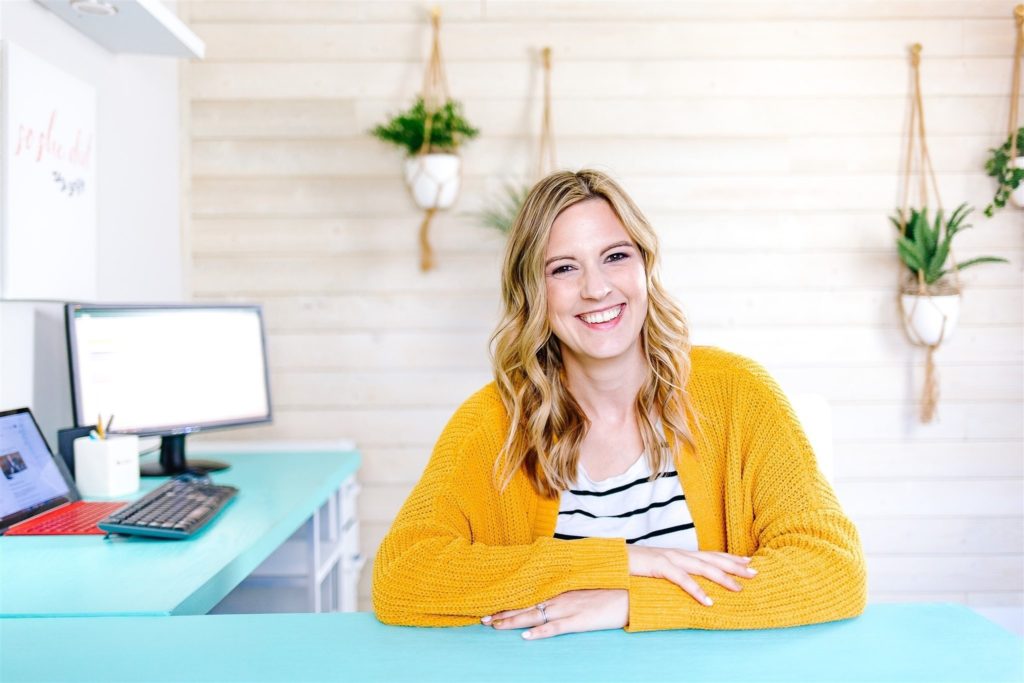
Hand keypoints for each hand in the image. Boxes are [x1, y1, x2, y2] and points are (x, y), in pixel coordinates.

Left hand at [482, 589, 627, 639]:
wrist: (629, 594)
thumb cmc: (607, 591)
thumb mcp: (581, 587)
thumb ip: (564, 590)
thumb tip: (548, 594)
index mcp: (559, 588)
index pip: (529, 594)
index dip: (509, 600)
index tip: (491, 604)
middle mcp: (560, 596)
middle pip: (526, 605)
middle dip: (503, 612)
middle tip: (483, 618)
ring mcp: (568, 608)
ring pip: (534, 615)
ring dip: (513, 621)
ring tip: (495, 626)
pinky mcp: (579, 621)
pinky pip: (555, 628)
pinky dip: (540, 632)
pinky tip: (526, 637)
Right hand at [627, 546, 756, 605]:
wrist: (614, 558)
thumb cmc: (637, 565)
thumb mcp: (660, 566)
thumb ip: (676, 570)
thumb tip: (691, 580)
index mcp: (681, 553)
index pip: (711, 554)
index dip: (730, 557)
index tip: (749, 561)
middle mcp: (679, 553)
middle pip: (712, 559)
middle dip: (735, 566)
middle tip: (755, 573)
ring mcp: (670, 558)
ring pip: (702, 568)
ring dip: (722, 578)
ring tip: (738, 589)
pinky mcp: (659, 566)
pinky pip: (682, 580)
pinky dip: (697, 590)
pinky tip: (708, 600)